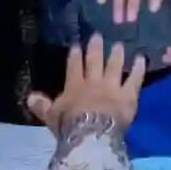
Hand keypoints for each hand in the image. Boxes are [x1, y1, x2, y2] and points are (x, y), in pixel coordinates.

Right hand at [26, 36, 147, 131]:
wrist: (92, 134)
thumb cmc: (70, 126)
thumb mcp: (51, 117)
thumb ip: (42, 106)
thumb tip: (29, 96)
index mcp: (75, 86)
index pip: (74, 66)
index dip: (74, 55)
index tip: (76, 44)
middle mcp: (94, 82)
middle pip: (94, 61)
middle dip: (95, 48)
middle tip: (98, 35)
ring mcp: (112, 87)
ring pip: (114, 66)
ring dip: (116, 54)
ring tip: (119, 44)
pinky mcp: (128, 95)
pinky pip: (134, 79)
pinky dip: (138, 68)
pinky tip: (141, 58)